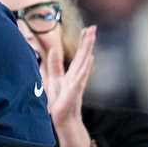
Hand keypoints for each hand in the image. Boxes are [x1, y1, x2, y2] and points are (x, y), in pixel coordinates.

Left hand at [46, 26, 95, 146]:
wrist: (62, 119)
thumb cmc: (59, 101)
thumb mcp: (54, 79)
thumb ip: (55, 65)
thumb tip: (54, 49)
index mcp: (73, 72)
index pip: (79, 55)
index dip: (83, 42)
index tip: (88, 29)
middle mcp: (77, 75)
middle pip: (84, 55)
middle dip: (88, 41)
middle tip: (93, 27)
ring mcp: (77, 82)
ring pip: (83, 62)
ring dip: (87, 49)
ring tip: (91, 36)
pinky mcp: (74, 90)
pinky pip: (81, 76)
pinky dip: (86, 67)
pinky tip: (90, 58)